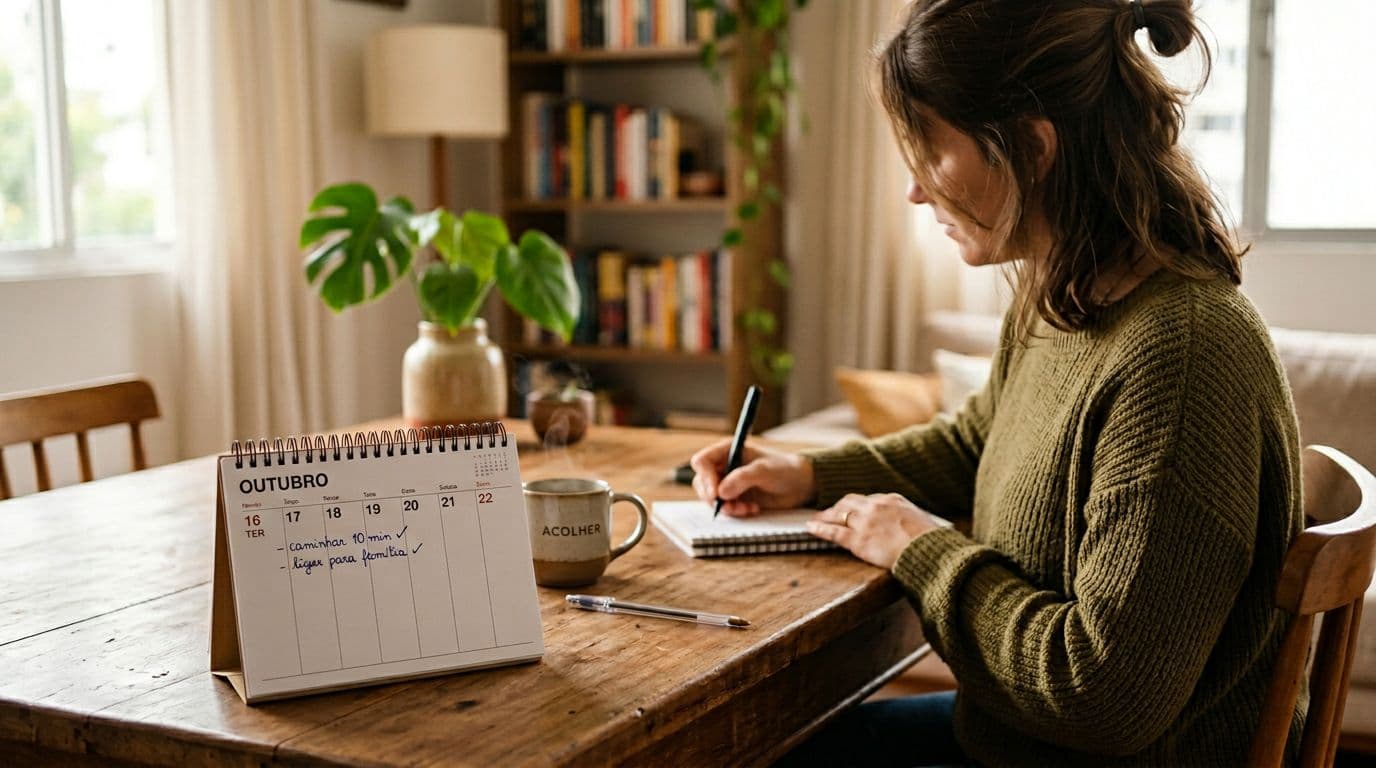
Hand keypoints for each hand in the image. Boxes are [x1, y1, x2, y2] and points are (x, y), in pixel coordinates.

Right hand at [689, 439, 815, 516]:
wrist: (800, 485)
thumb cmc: (784, 470)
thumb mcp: (764, 471)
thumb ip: (742, 478)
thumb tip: (720, 492)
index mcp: (728, 450)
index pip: (702, 461)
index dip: (705, 477)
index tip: (715, 494)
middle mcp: (724, 466)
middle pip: (702, 482)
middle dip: (714, 497)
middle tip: (730, 506)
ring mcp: (728, 483)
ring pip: (711, 498)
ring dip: (726, 507)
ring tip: (746, 508)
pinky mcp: (735, 498)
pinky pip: (724, 508)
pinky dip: (735, 512)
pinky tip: (752, 509)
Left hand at [807, 493, 943, 568]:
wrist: (927, 550)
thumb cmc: (930, 540)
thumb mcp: (921, 520)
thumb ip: (906, 518)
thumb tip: (905, 524)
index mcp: (892, 499)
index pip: (868, 499)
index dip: (857, 505)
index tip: (852, 509)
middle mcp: (875, 506)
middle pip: (849, 502)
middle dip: (838, 507)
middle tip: (830, 511)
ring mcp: (864, 522)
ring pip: (838, 514)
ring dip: (825, 516)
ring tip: (816, 519)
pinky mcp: (858, 540)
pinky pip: (833, 532)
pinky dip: (820, 529)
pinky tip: (811, 528)